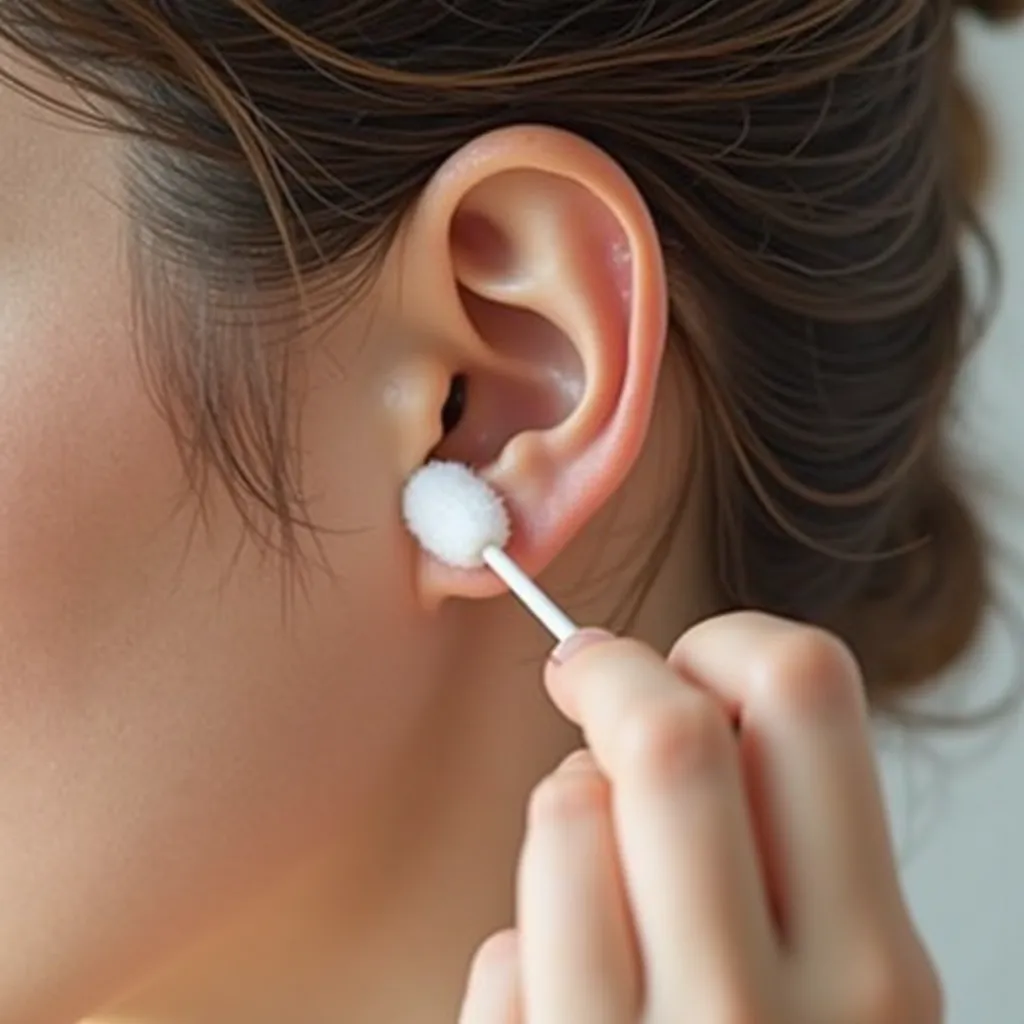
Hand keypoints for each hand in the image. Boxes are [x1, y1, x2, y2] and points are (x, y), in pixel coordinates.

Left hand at [458, 612, 941, 1023]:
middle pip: (668, 732)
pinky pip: (503, 954)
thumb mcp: (834, 1000)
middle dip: (611, 674)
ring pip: (567, 816)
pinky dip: (520, 948)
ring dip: (564, 816)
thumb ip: (780, 859)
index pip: (805, 691)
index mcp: (876, 964)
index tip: (681, 664)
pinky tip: (560, 999)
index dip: (725, 645)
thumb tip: (690, 698)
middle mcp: (775, 1014)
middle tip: (587, 678)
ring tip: (589, 871)